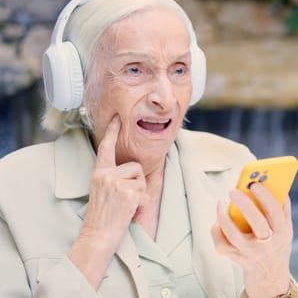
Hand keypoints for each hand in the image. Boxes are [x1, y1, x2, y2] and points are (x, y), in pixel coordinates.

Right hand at [68, 115, 149, 287]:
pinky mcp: (127, 192)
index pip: (106, 148)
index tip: (118, 117)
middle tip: (123, 198)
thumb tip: (134, 169)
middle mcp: (105, 175)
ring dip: (139, 192)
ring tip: (125, 204)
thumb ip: (115, 177)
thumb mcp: (104, 190)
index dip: (113, 132)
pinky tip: (129, 210)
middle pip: (135, 166)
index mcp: (98, 172)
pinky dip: (142, 202)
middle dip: (137, 181)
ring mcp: (116, 183)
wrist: (98, 234)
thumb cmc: (104, 214)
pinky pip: (145, 191)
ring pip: (141, 178)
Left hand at [211, 183, 292, 297]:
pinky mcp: (238, 260)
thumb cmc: (276, 244)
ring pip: (234, 235)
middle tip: (233, 190)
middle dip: (244, 205)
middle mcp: (269, 243)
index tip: (254, 184)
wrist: (271, 279)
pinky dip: (217, 231)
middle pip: (257, 223)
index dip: (266, 197)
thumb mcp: (284, 229)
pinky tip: (217, 221)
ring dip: (224, 217)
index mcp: (283, 232)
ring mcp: (252, 253)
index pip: (276, 212)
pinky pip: (223, 245)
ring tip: (221, 203)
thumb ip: (279, 209)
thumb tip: (266, 182)